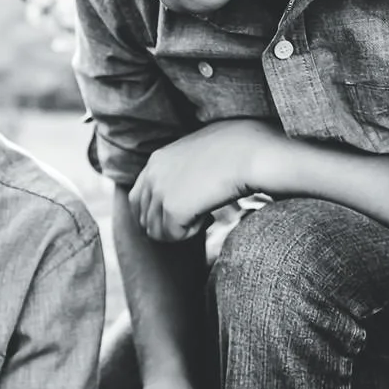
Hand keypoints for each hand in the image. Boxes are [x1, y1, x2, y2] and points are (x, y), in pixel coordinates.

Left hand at [128, 120, 285, 240]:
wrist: (250, 153)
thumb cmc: (236, 153)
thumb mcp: (198, 155)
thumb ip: (182, 172)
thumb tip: (184, 196)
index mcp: (156, 160)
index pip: (138, 199)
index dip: (156, 214)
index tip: (180, 215)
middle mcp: (152, 175)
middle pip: (144, 218)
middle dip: (167, 224)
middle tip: (194, 217)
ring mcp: (160, 191)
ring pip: (156, 231)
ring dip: (179, 229)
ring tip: (201, 214)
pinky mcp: (172, 208)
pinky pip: (172, 236)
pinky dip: (190, 233)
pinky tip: (206, 216)